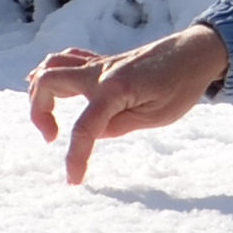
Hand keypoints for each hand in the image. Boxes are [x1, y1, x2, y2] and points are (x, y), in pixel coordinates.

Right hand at [28, 24, 228, 185]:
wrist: (194, 52)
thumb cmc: (181, 84)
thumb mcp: (157, 115)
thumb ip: (120, 125)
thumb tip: (94, 133)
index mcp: (114, 89)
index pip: (84, 127)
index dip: (75, 157)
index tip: (74, 180)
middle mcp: (100, 72)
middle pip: (48, 82)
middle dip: (39, 112)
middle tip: (52, 137)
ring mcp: (99, 64)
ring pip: (52, 66)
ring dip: (40, 90)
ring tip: (48, 115)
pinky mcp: (103, 62)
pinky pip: (67, 61)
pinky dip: (52, 73)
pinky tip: (53, 89)